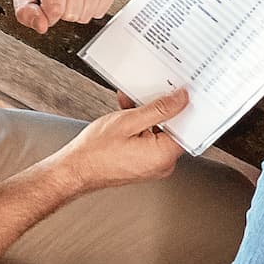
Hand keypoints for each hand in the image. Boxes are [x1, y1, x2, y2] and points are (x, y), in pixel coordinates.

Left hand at [12, 0, 127, 32]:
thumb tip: (42, 26)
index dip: (47, 16)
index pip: (54, 8)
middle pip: (72, 12)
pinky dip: (93, 8)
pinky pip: (104, 7)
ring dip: (78, 11)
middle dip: (62, 13)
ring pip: (89, 12)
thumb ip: (26, 13)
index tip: (44, 5)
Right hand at [53, 88, 189, 191]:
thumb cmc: (96, 151)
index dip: (184, 107)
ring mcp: (152, 166)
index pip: (188, 127)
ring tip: (128, 106)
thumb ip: (160, 109)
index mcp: (163, 155)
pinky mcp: (143, 164)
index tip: (178, 93)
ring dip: (145, 117)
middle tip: (146, 96)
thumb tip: (181, 100)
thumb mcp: (130, 121)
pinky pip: (148, 141)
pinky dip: (139, 128)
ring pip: (158, 133)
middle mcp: (161, 164)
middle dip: (159, 109)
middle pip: (172, 129)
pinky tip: (125, 116)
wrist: (75, 170)